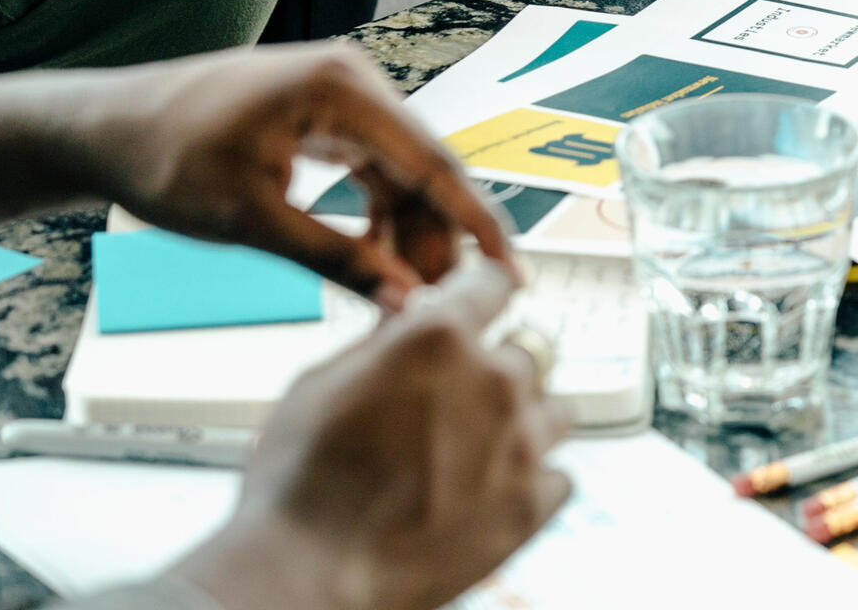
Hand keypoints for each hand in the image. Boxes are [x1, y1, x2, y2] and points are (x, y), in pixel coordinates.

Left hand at [82, 43, 516, 308]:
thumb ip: (333, 257)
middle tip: (437, 305)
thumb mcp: (248, 221)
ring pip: (403, 173)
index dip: (478, 223)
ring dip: (408, 231)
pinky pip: (374, 169)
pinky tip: (376, 259)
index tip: (511, 271)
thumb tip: (403, 298)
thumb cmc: (162, 159)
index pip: (435, 162)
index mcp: (342, 89)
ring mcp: (340, 97)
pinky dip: (380, 215)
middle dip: (438, 238)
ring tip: (403, 292)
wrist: (103, 129)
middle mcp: (353, 81)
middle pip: (425, 169)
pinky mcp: (325, 117)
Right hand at [174, 259, 570, 609]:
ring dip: (525, 420)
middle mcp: (493, 380)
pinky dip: (533, 480)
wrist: (305, 575)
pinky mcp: (532, 503)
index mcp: (440, 338)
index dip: (482, 291)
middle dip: (497, 365)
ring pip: (554, 408)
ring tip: (481, 449)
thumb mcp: (320, 384)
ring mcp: (520, 443)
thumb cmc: (298, 485)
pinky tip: (493, 492)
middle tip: (462, 398)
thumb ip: (381, 343)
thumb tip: (406, 318)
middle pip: (529, 348)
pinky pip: (559, 475)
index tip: (482, 302)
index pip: (492, 282)